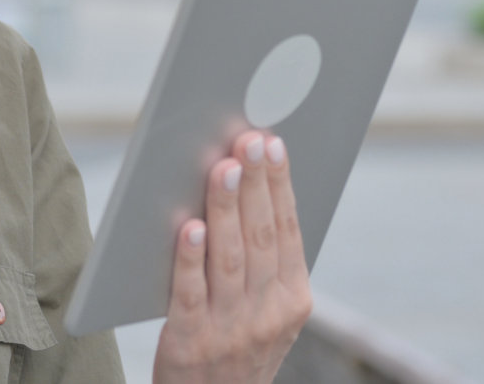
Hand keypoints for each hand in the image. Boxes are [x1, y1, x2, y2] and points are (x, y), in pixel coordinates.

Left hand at [153, 131, 313, 383]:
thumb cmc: (234, 346)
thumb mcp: (267, 312)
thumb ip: (263, 262)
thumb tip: (247, 185)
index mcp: (294, 301)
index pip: (289, 231)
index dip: (281, 185)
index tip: (273, 143)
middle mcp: (268, 315)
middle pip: (262, 238)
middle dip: (257, 184)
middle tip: (249, 139)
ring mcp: (231, 330)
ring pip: (230, 258)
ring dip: (227, 209)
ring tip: (223, 166)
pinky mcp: (191, 343)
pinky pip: (190, 294)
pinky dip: (191, 258)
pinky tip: (190, 226)